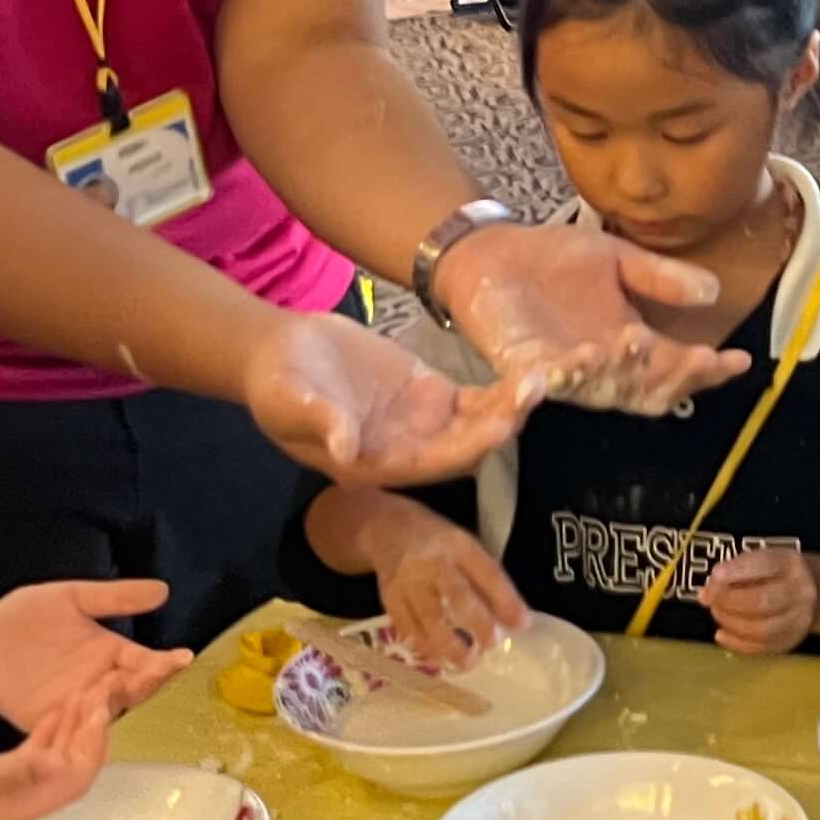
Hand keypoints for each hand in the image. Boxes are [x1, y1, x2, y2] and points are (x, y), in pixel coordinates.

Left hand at [0, 578, 183, 727]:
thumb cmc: (21, 617)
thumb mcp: (70, 598)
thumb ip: (113, 598)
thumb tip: (163, 590)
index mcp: (109, 654)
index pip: (146, 662)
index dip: (165, 662)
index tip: (181, 657)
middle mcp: (98, 684)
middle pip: (132, 691)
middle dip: (145, 683)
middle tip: (153, 673)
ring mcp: (73, 707)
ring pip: (105, 713)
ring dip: (113, 703)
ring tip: (118, 688)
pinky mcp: (45, 724)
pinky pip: (70, 732)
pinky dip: (81, 728)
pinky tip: (88, 715)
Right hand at [0, 690, 114, 819]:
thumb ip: (12, 772)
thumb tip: (56, 762)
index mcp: (19, 809)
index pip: (73, 780)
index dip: (92, 748)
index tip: (99, 711)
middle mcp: (21, 801)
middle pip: (72, 769)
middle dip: (90, 734)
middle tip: (102, 693)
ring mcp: (8, 787)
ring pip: (57, 758)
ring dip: (74, 729)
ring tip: (88, 693)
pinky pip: (36, 751)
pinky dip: (51, 729)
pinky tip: (55, 708)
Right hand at [244, 306, 537, 484]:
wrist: (279, 354)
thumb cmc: (275, 385)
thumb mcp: (288, 402)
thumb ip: (320, 423)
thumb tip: (346, 448)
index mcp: (377, 464)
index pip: (431, 463)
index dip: (467, 446)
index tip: (500, 425)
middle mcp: (409, 452)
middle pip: (466, 446)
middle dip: (503, 424)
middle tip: (535, 392)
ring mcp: (424, 425)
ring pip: (479, 423)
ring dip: (512, 406)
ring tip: (544, 375)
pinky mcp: (433, 395)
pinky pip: (477, 399)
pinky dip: (504, 390)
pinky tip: (533, 369)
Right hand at [378, 520, 529, 671]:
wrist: (386, 528)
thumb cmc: (437, 542)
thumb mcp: (465, 547)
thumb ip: (486, 579)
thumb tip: (513, 621)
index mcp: (457, 544)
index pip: (486, 571)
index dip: (505, 599)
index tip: (522, 625)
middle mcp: (431, 561)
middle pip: (456, 594)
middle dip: (478, 623)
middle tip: (492, 645)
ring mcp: (407, 580)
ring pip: (429, 618)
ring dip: (450, 645)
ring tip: (466, 662)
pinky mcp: (388, 598)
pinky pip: (408, 628)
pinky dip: (425, 647)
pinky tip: (438, 659)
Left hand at [436, 220, 747, 416]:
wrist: (493, 251)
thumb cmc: (557, 259)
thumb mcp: (619, 260)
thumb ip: (661, 278)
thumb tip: (712, 290)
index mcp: (631, 346)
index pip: (677, 368)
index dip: (708, 370)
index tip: (738, 360)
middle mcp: (603, 367)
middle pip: (647, 391)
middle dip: (675, 377)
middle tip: (698, 358)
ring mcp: (562, 372)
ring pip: (600, 390)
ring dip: (620, 373)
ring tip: (636, 343)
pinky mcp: (520, 366)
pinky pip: (535, 386)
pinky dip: (543, 387)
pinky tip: (551, 380)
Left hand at [701, 544, 819, 655]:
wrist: (812, 591)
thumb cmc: (776, 573)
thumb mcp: (761, 558)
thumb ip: (736, 568)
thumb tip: (709, 591)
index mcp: (790, 564)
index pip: (765, 565)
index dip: (737, 571)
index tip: (716, 575)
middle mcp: (800, 592)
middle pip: (763, 601)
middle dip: (729, 601)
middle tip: (709, 598)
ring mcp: (798, 620)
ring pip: (762, 629)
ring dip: (731, 622)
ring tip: (717, 612)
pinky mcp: (790, 641)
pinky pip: (761, 648)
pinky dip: (736, 643)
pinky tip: (721, 634)